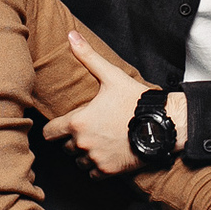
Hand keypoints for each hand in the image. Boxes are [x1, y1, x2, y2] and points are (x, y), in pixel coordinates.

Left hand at [42, 31, 178, 177]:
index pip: (49, 133)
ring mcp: (95, 159)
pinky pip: (93, 174)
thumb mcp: (110, 76)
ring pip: (78, 161)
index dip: (54, 129)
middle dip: (73, 139)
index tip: (61, 126)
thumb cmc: (134, 100)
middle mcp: (82, 144)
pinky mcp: (109, 171)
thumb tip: (70, 35)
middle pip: (65, 147)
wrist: (161, 124)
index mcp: (77, 122)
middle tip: (88, 129)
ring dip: (84, 154)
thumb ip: (87, 56)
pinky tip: (106, 154)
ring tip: (98, 141)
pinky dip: (97, 167)